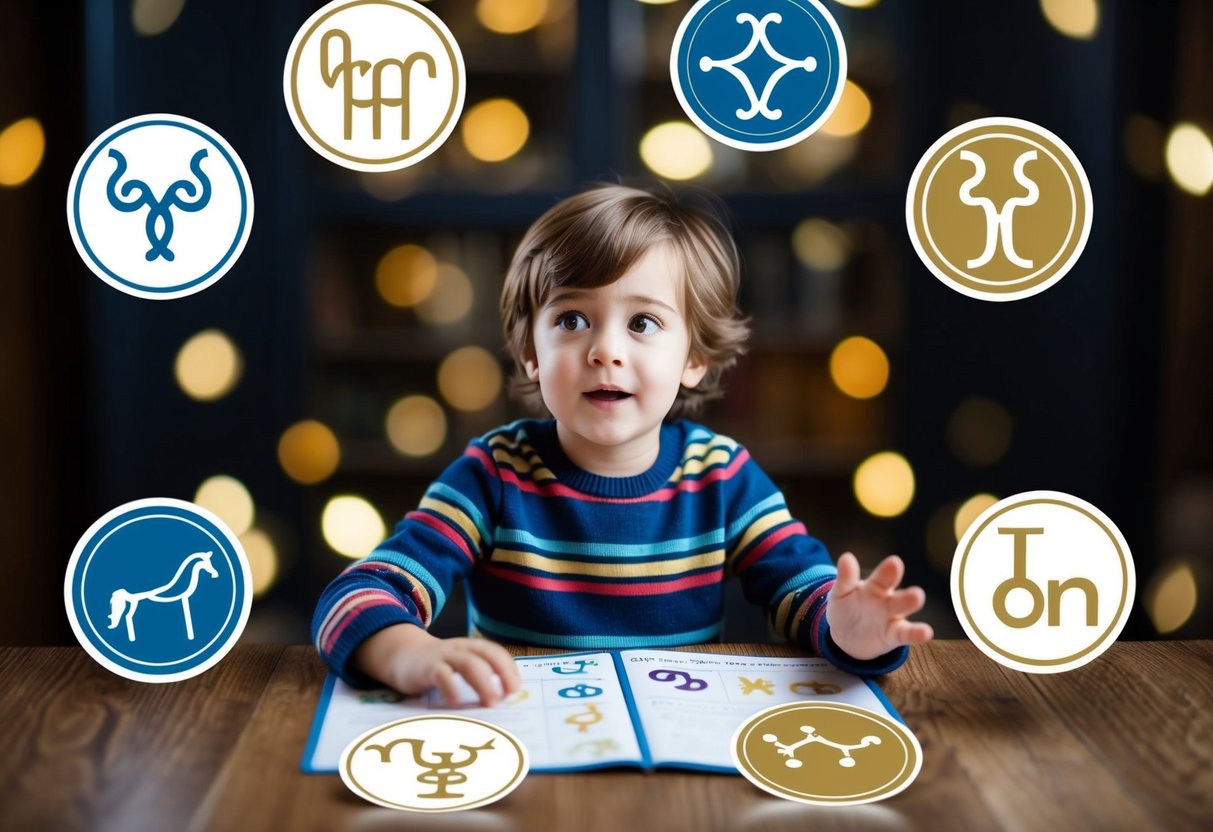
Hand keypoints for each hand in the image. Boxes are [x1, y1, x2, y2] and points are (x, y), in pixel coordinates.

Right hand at [353, 623, 522, 705]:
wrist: (399, 654)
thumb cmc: (435, 667)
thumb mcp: (457, 668)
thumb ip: (476, 679)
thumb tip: (501, 704)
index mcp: (471, 647)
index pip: (495, 652)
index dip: (508, 667)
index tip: (517, 688)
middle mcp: (460, 648)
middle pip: (486, 655)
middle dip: (501, 674)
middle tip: (508, 697)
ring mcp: (443, 656)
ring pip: (468, 663)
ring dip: (483, 682)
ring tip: (491, 702)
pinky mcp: (426, 667)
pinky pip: (441, 674)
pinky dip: (451, 687)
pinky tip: (457, 702)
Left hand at [825, 553, 933, 660]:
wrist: (845, 634)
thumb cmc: (846, 608)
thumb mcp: (841, 593)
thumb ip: (845, 578)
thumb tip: (846, 557)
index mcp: (875, 586)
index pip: (883, 577)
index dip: (889, 570)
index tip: (895, 562)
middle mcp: (888, 600)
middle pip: (899, 594)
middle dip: (906, 591)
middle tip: (914, 588)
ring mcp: (893, 617)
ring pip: (905, 611)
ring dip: (911, 604)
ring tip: (918, 598)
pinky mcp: (894, 635)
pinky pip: (907, 634)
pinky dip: (917, 633)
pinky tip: (926, 632)